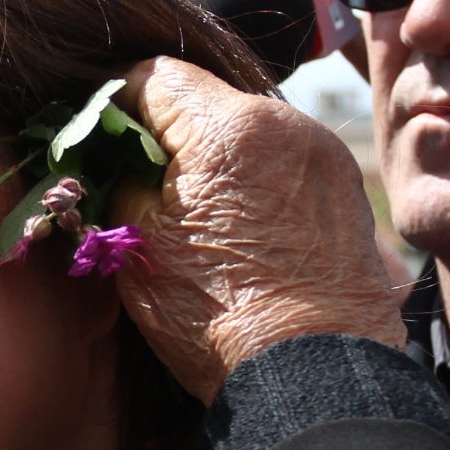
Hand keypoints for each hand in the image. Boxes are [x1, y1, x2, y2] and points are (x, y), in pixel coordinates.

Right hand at [112, 56, 406, 401]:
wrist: (313, 374)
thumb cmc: (219, 316)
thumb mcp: (137, 247)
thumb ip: (118, 182)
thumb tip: (111, 162)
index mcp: (228, 128)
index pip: (155, 75)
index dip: (117, 101)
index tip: (102, 138)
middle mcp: (287, 123)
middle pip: (207, 101)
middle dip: (169, 136)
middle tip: (142, 187)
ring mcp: (325, 155)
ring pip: (249, 133)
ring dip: (217, 161)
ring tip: (196, 219)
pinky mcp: (346, 190)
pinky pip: (286, 164)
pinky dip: (257, 184)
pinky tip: (243, 234)